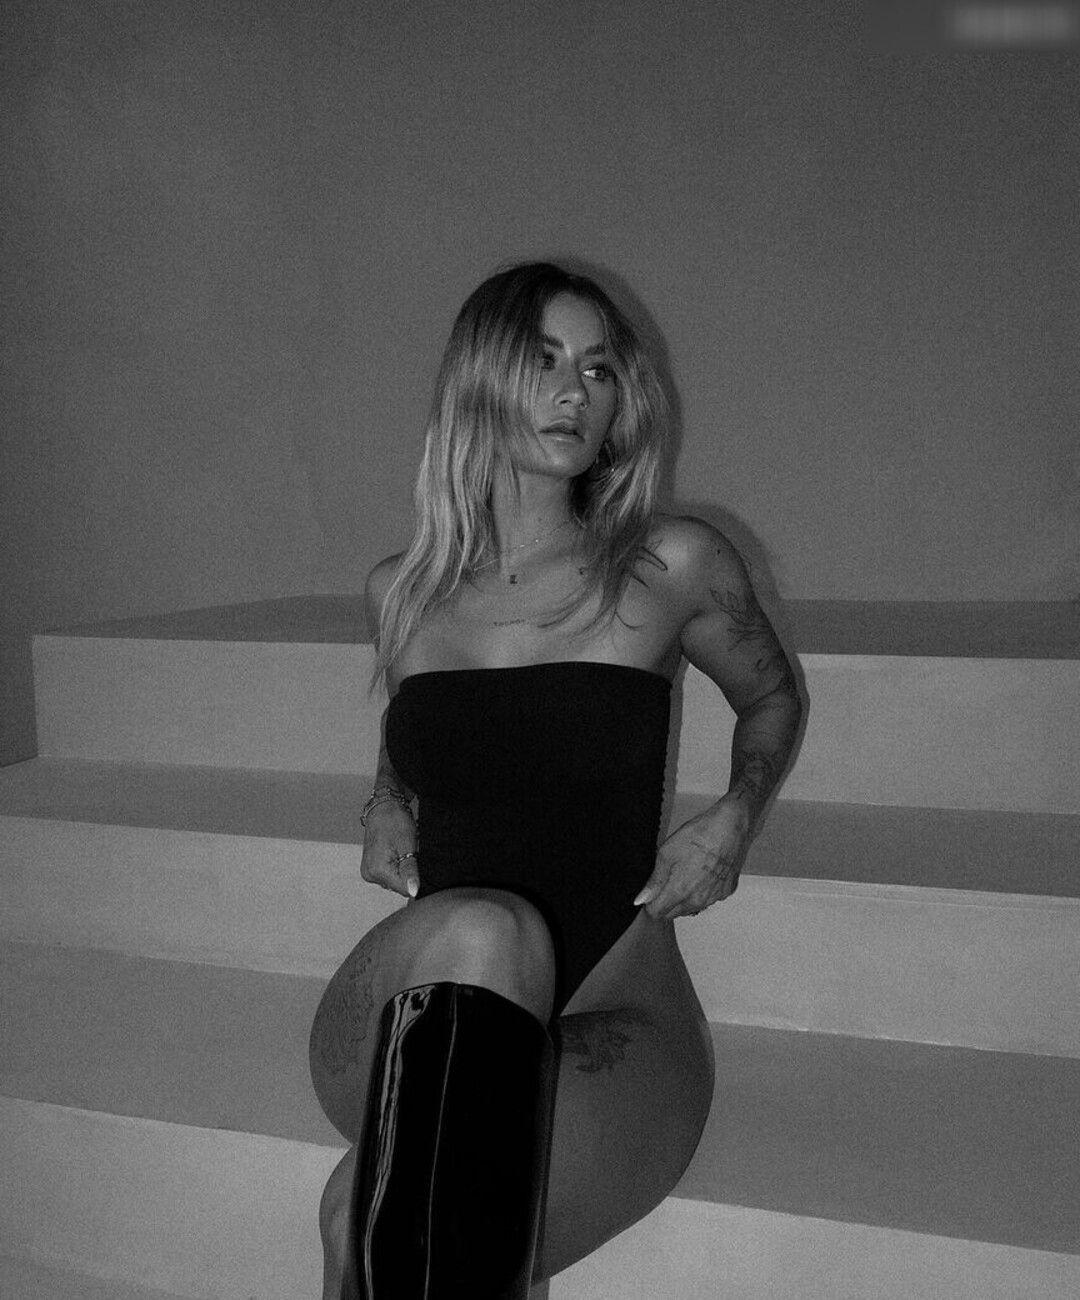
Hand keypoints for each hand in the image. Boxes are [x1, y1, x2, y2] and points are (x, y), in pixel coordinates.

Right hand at [360, 799, 419, 898]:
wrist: (383, 808)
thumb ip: (410, 870)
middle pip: (399, 886)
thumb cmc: (394, 820)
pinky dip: (397, 866)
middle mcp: (370, 874)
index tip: (417, 862)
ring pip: (395, 880)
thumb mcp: (407, 844)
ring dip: (403, 869)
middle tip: (409, 852)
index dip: (415, 878)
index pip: (404, 889)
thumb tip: (414, 891)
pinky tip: (397, 854)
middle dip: (409, 873)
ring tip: (403, 851)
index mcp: (377, 870)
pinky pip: (389, 874)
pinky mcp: (371, 868)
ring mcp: (369, 872)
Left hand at [633, 795, 750, 919]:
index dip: (650, 904)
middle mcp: (698, 901)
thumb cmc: (697, 836)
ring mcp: (714, 897)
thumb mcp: (667, 853)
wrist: (729, 827)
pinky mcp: (726, 891)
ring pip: (692, 908)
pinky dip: (702, 891)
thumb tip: (641, 899)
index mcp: (680, 892)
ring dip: (684, 898)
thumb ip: (654, 881)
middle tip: (667, 879)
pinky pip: (708, 899)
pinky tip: (703, 872)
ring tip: (686, 872)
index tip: (651, 892)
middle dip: (666, 902)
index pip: (658, 913)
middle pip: (674, 913)